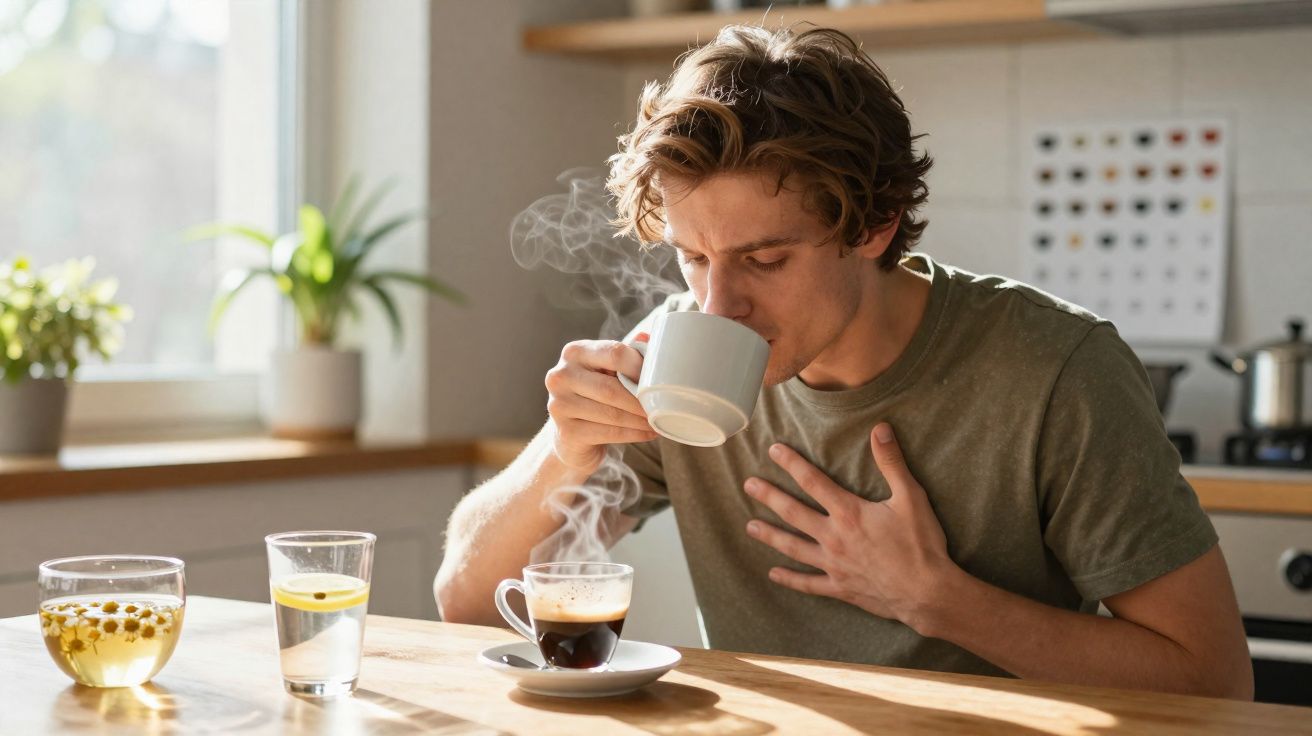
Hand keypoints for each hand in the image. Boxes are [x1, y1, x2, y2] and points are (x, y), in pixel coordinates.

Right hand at [544, 333, 658, 472]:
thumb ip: (627, 354)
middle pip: (611, 388)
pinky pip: (608, 433)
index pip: (613, 353)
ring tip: (657, 420)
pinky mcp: (567, 432)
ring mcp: (560, 405)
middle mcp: (561, 376)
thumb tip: (648, 339)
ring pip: (611, 414)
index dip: (639, 367)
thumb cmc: (596, 393)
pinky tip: (647, 433)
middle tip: (661, 406)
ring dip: (640, 420)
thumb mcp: (608, 369)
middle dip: (640, 400)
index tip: (657, 380)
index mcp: (574, 352)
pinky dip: (633, 434)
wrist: (573, 432)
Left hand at [743, 422, 955, 630]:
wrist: (927, 592)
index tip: (773, 450)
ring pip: (793, 547)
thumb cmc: (921, 544)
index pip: (813, 482)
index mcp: (849, 513)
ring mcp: (834, 564)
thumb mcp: (911, 497)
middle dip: (769, 496)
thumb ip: (892, 463)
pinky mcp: (839, 587)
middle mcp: (834, 537)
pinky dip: (790, 579)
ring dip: (770, 535)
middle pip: (793, 512)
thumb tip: (880, 429)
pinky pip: (808, 583)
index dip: (792, 464)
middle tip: (748, 485)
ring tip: (749, 527)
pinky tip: (773, 574)